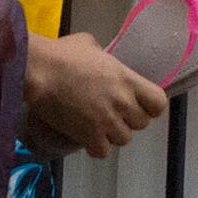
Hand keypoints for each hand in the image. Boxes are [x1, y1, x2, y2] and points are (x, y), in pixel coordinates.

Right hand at [25, 30, 165, 159]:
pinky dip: (95, 146)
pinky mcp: (89, 136)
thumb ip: (104, 58)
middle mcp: (123, 102)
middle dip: (128, 119)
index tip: (139, 104)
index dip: (150, 106)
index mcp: (127, 79)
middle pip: (141, 124)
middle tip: (110, 112)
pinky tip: (86, 137)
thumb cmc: (61, 54)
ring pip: (123, 139)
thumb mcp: (90, 45)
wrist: (38, 72)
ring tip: (96, 124)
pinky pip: (103, 151)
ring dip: (112, 134)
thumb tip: (102, 60)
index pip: (158, 103)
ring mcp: (107, 121)